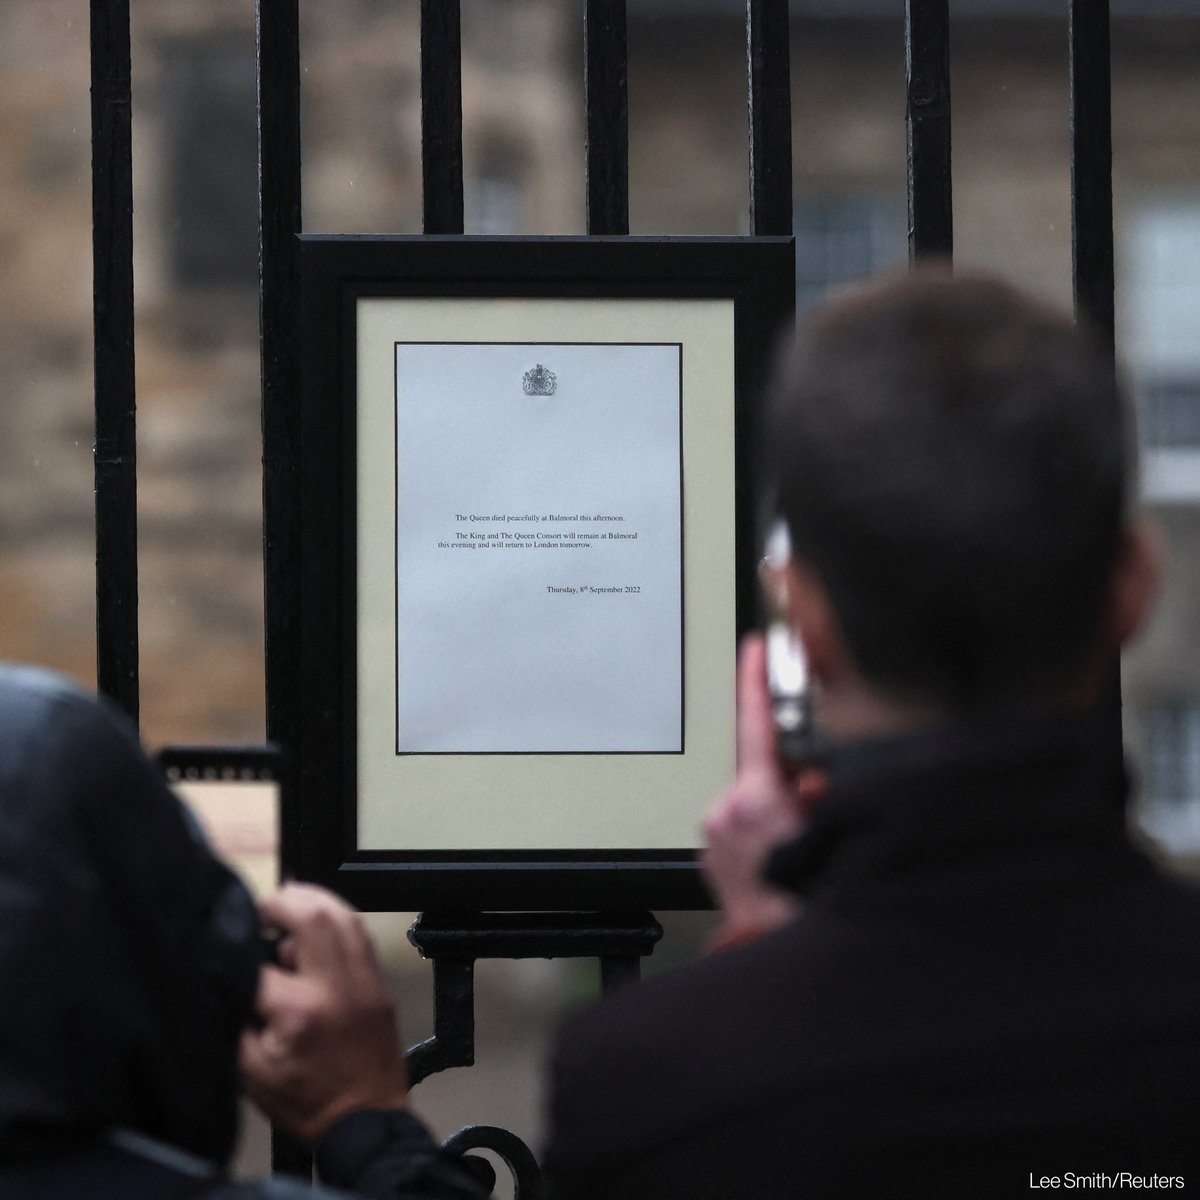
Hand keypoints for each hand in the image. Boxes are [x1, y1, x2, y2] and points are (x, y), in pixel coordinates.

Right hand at [239, 883, 407, 1142]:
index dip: (237, 955)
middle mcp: (337, 986)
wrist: (364, 1120)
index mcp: (300, 1011)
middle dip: (282, 902)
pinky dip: (338, 918)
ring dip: (314, 901)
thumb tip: (231, 979)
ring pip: (344, 916)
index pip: (260, 965)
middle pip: (313, 916)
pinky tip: (319, 922)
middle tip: (262, 908)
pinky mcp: (380, 983)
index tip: (229, 954)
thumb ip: (237, 1020)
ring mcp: (365, 980)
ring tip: (289, 903)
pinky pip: (361, 935)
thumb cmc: (308, 1101)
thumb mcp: (251, 1072)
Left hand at [701, 634, 823, 947]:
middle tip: (813, 802)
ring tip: (800, 843)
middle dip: (787, 778)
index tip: (754, 650)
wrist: (777, 950)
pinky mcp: (710, 858)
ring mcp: (715, 837)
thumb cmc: (806, 901)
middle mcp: (726, 812)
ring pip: (751, 802)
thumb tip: (812, 778)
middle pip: (760, 770)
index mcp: (756, 798)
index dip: (756, 680)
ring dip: (774, 810)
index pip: (755, 722)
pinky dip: (760, 832)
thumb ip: (819, 792)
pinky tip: (780, 857)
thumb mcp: (831, 831)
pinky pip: (739, 829)